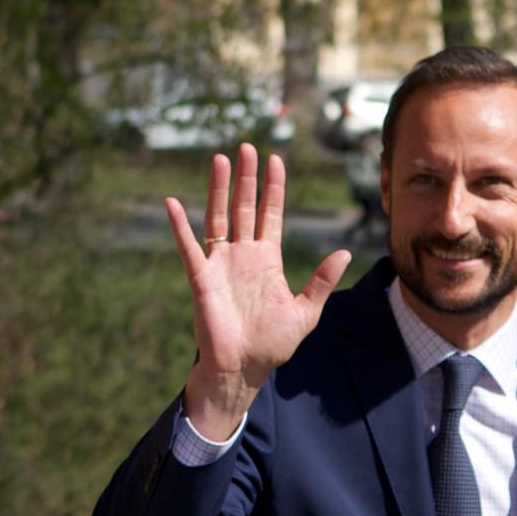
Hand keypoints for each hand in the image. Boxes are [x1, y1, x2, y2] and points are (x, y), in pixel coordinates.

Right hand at [168, 145, 352, 442]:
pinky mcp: (202, 279)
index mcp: (268, 260)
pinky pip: (189, 247)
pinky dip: (179, 226)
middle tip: (248, 147)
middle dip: (247, 178)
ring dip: (219, 189)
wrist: (245, 369)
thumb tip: (345, 252)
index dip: (274, 188)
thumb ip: (322, 282)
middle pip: (245, 207)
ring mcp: (221, 264)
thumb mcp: (306, 312)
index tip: (276, 160)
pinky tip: (171, 203)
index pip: (271, 215)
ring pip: (219, 217)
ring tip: (221, 159)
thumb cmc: (273, 345)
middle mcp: (243, 256)